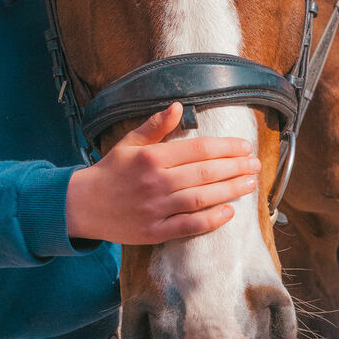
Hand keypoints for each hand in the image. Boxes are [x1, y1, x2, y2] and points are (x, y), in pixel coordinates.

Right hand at [65, 103, 260, 244]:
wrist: (83, 205)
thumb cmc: (110, 171)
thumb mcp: (129, 142)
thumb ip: (155, 125)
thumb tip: (178, 106)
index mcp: (152, 157)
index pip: (198, 150)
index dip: (225, 147)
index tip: (244, 147)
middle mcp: (156, 182)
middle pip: (205, 174)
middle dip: (235, 168)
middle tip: (255, 164)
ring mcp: (156, 208)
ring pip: (202, 199)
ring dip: (230, 191)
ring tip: (250, 184)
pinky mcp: (155, 231)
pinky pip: (190, 226)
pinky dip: (211, 220)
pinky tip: (229, 212)